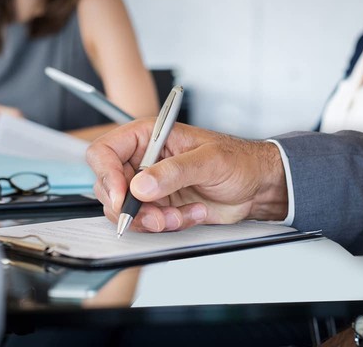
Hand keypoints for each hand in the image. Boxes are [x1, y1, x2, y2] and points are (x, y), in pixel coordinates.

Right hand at [86, 120, 288, 232]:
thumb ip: (175, 171)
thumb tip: (141, 185)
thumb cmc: (239, 160)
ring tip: (182, 215)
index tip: (123, 197)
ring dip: (152, 220)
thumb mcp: (210, 161)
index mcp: (151, 136)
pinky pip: (146, 223)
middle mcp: (145, 160)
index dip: (107, 175)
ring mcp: (151, 185)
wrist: (256, 186)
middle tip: (158, 216)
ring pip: (125, 211)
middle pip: (109, 187)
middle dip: (132, 208)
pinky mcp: (160, 206)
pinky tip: (191, 214)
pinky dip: (167, 225)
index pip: (106, 151)